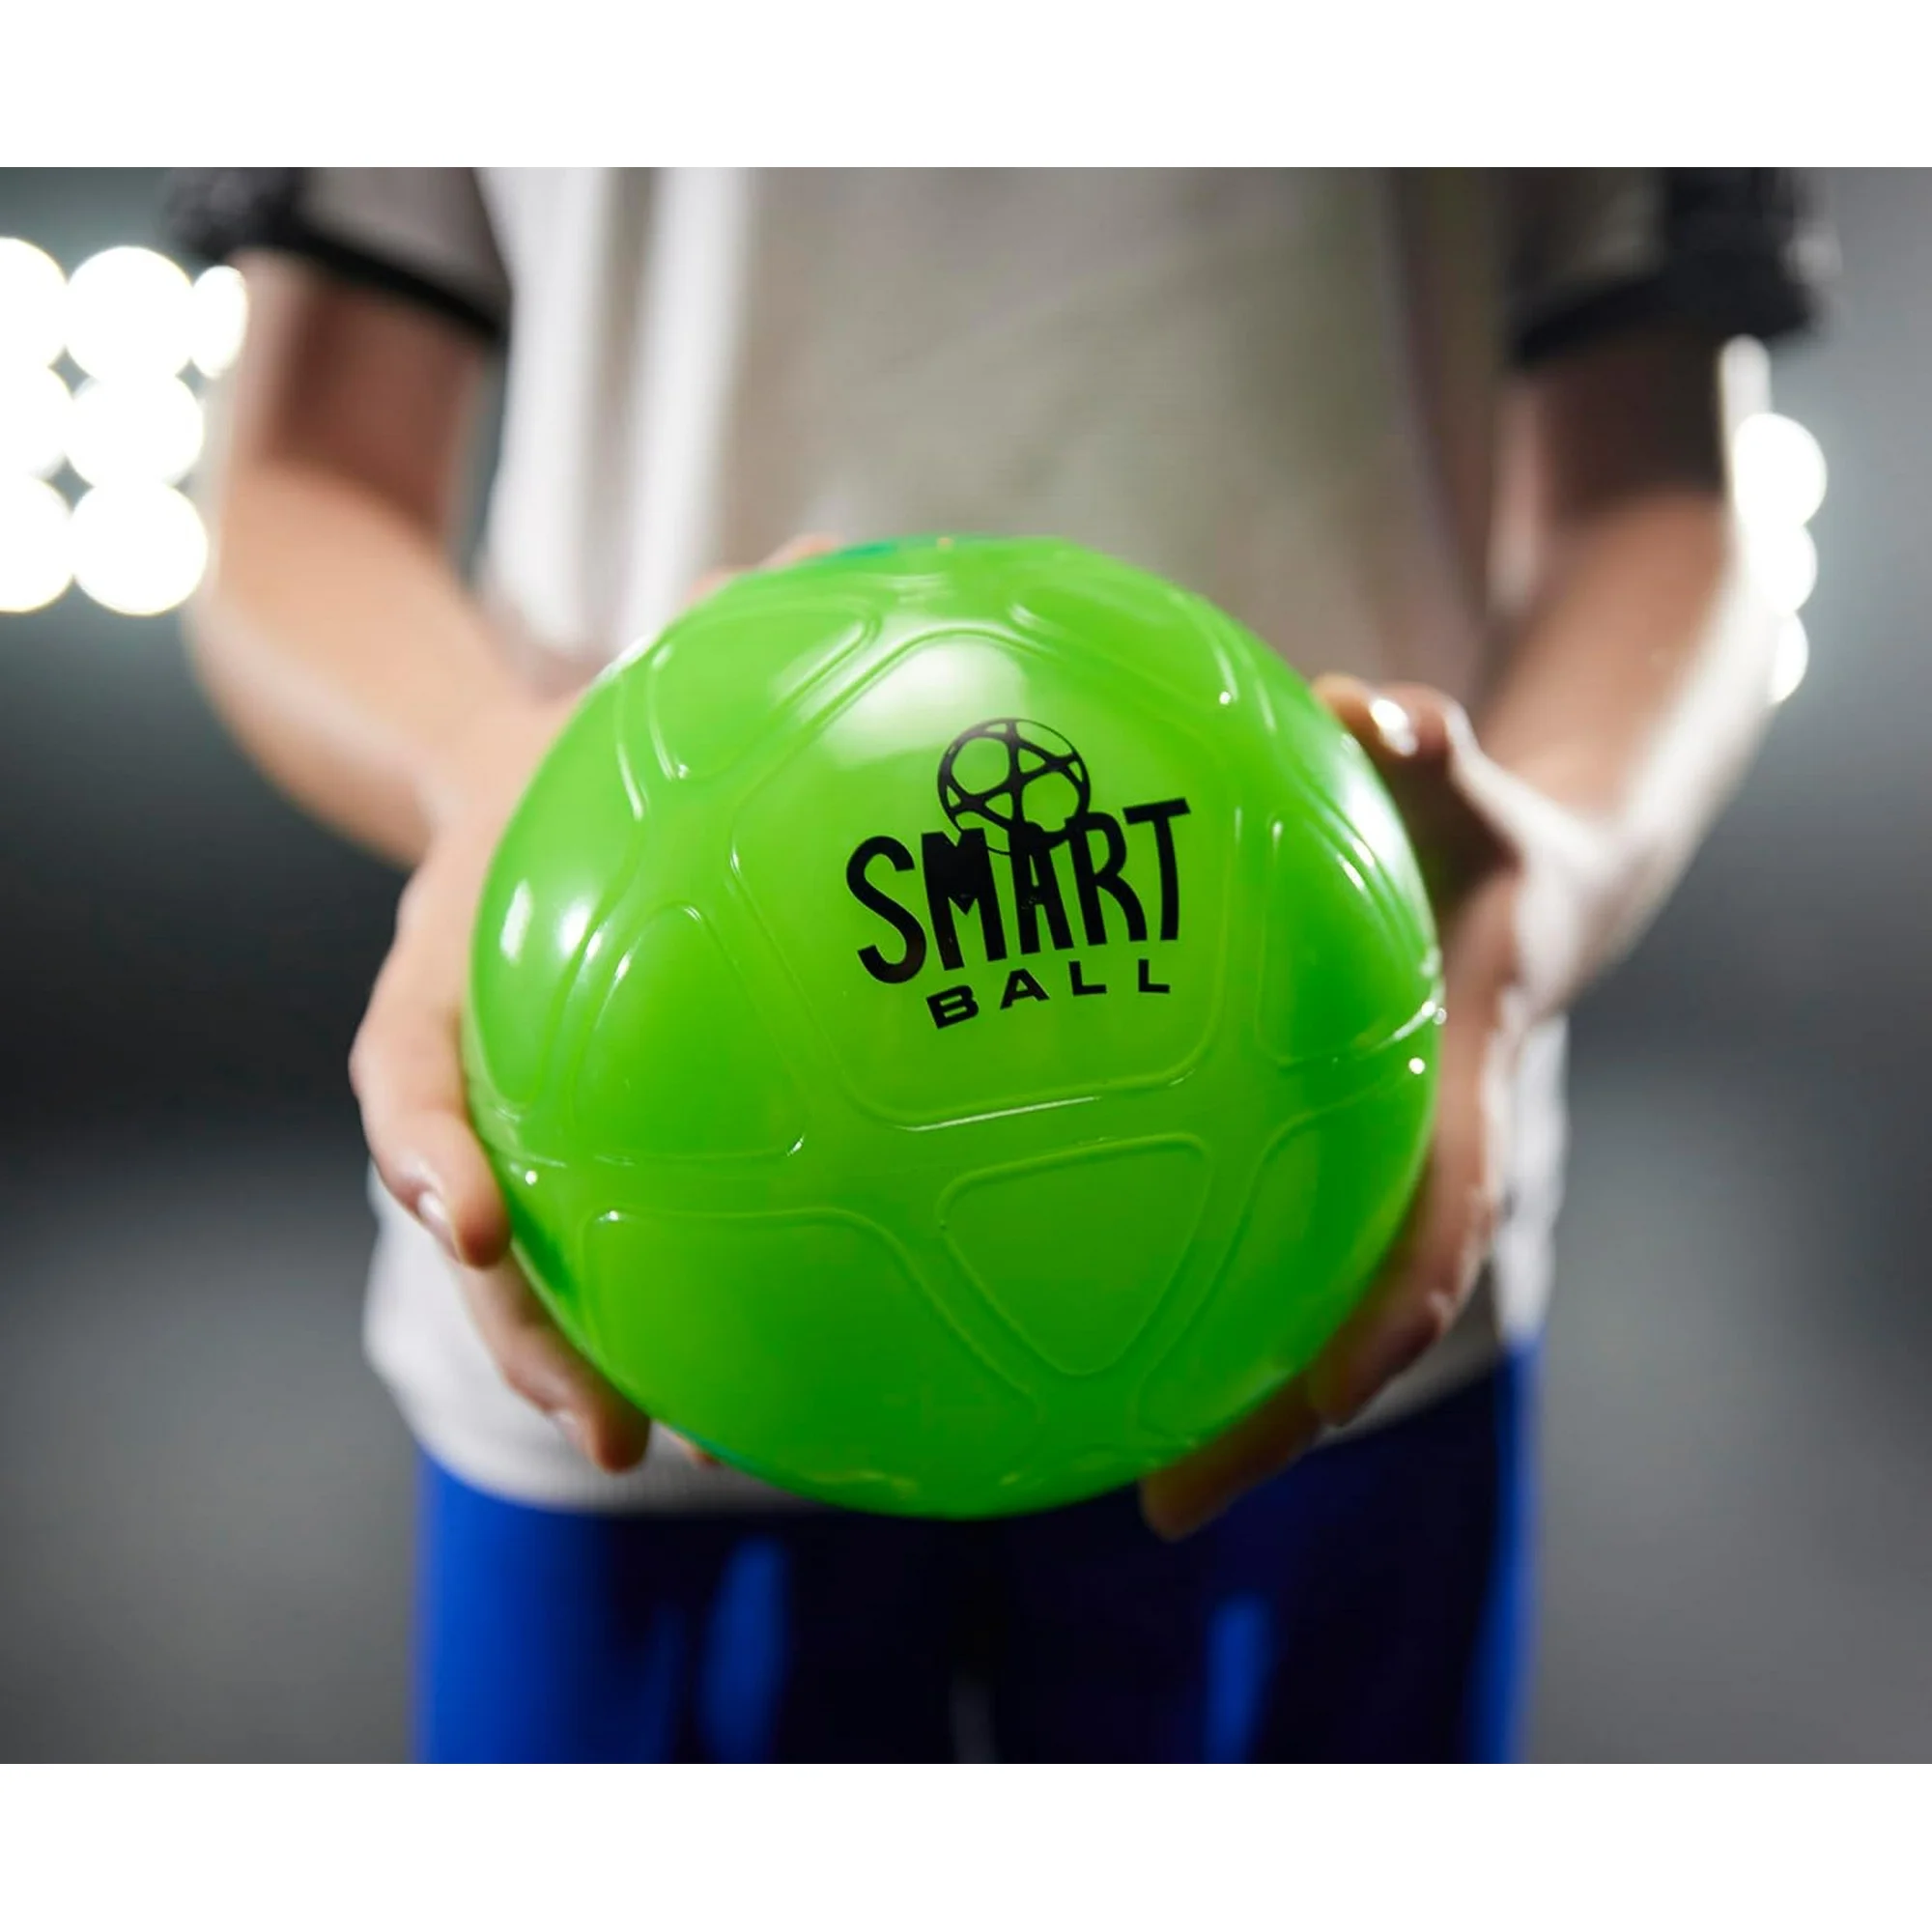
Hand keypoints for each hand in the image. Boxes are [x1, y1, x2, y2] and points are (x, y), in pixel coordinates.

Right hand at [349, 536, 836, 1471]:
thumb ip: (719, 627)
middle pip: (465, 1217)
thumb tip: (836, 549)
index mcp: (453, 959)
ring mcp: (525, 1116)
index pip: (408, 1062)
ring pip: (531, 1271)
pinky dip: (675, 1310)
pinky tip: (777, 1376)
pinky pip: (622, 1238)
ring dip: (588, 1365)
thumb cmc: (595, 749)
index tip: (471, 1216)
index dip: (427, 1145)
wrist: (542, 792)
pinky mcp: (597, 1142)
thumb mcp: (633, 684)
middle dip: (521, 1328)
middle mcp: (474, 1063)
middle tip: (603, 1420)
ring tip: (677, 1451)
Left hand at [1140, 674, 1574, 1538]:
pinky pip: (1233, 1233)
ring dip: (1202, 1392)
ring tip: (1074, 1459)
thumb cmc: (1490, 837)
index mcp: (1453, 1112)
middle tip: (1149, 1509)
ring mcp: (1349, 1181)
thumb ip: (1432, 746)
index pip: (1421, 1252)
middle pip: (1335, 1335)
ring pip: (1280, 1309)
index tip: (1292, 1419)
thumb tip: (1366, 708)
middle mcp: (1400, 1174)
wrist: (1528, 890)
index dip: (1366, 1339)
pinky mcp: (1298, 1158)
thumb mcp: (1472, 784)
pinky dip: (1159, 1278)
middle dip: (1256, 1427)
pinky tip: (1036, 1289)